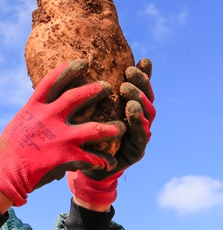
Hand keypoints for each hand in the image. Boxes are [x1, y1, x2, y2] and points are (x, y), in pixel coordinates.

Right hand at [0, 60, 124, 206]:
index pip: (52, 81)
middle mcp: (48, 117)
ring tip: (121, 128)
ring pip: (94, 129)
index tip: (82, 62)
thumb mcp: (19, 123)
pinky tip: (108, 163)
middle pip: (76, 97)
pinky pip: (92, 158)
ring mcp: (59, 137)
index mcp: (34, 107)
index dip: (68, 70)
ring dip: (110, 129)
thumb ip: (34, 113)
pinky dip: (102, 161)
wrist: (4, 173)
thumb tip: (43, 105)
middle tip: (107, 86)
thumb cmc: (8, 150)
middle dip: (94, 90)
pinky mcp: (66, 157)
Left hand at [67, 59, 155, 205]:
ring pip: (147, 116)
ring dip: (139, 102)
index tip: (141, 61)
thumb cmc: (83, 134)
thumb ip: (89, 91)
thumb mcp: (84, 110)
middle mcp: (136, 120)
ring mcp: (138, 136)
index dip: (143, 74)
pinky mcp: (135, 153)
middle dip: (140, 84)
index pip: (140, 88)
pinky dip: (139, 126)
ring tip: (129, 93)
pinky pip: (141, 138)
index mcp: (127, 108)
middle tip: (129, 73)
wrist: (82, 168)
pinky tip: (133, 114)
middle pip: (145, 99)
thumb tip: (81, 63)